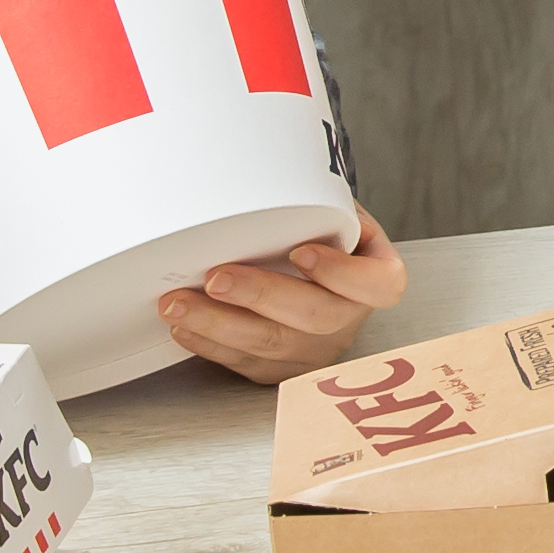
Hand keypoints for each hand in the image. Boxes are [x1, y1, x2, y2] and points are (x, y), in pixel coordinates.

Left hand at [163, 212, 406, 385]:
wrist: (309, 268)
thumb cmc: (317, 235)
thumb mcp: (331, 213)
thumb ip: (317, 208)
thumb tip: (265, 182)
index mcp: (375, 278)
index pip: (376, 284)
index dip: (341, 273)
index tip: (300, 251)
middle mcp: (349, 320)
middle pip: (314, 317)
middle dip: (259, 296)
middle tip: (215, 278)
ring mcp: (316, 351)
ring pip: (270, 345)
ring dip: (218, 324)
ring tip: (177, 303)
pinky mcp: (281, 370)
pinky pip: (244, 364)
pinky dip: (209, 345)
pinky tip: (183, 327)